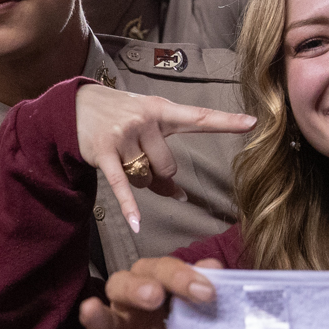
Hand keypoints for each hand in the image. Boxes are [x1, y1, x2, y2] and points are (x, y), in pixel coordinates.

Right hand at [74, 256, 224, 328]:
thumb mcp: (208, 312)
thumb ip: (206, 288)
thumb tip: (212, 265)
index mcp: (158, 284)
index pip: (161, 270)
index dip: (181, 276)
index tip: (207, 292)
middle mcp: (133, 304)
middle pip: (123, 284)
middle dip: (137, 287)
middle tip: (155, 296)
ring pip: (103, 319)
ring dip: (96, 313)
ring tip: (90, 309)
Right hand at [75, 85, 254, 233]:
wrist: (77, 105)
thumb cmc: (120, 116)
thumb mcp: (147, 125)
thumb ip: (164, 155)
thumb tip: (180, 196)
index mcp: (161, 109)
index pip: (198, 117)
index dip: (226, 121)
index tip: (252, 123)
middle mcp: (144, 120)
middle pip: (168, 166)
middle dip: (157, 173)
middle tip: (139, 159)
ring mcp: (123, 136)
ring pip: (145, 177)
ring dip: (137, 180)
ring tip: (122, 160)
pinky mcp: (103, 152)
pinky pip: (121, 184)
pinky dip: (129, 205)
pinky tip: (137, 224)